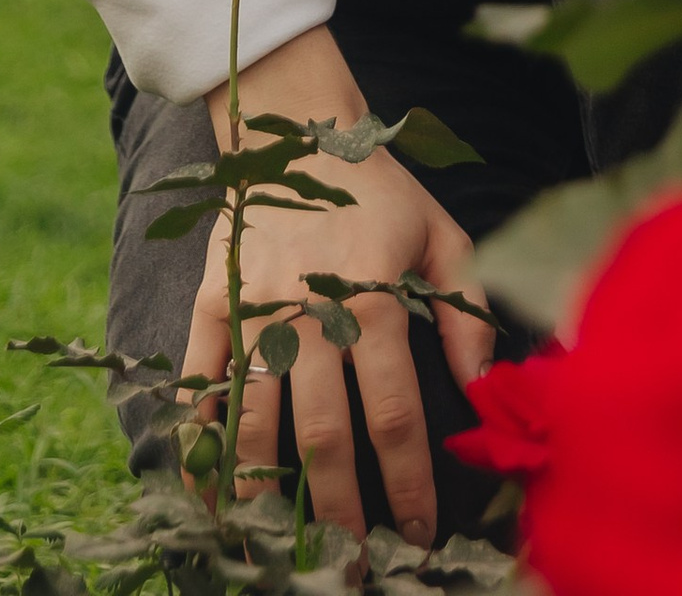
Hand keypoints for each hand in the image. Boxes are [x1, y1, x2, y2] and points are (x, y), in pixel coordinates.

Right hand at [186, 24, 488, 542]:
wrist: (297, 129)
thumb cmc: (379, 191)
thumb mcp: (442, 236)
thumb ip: (466, 312)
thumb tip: (484, 390)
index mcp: (370, 300)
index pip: (393, 416)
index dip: (406, 483)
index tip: (416, 533)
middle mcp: (309, 315)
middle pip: (322, 437)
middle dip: (338, 513)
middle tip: (351, 566)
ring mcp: (253, 310)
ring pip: (254, 423)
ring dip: (266, 494)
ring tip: (278, 546)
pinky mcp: (211, 304)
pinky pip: (198, 384)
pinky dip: (198, 442)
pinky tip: (207, 492)